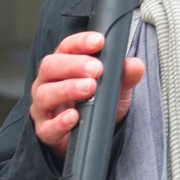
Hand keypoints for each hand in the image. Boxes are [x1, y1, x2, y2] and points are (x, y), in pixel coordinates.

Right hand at [29, 31, 145, 159]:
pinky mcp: (45, 131)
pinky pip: (47, 127)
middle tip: (97, 69)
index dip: (80, 42)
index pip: (66, 47)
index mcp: (64, 67)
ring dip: (67, 89)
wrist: (91, 137)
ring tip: (89, 88)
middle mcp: (49, 83)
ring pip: (44, 94)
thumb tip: (135, 65)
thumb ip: (125, 76)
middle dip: (74, 65)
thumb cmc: (98, 105)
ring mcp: (44, 108)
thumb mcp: (116, 89)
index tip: (99, 42)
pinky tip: (74, 117)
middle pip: (50, 66)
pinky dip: (60, 121)